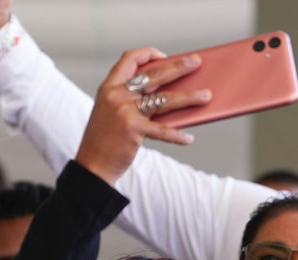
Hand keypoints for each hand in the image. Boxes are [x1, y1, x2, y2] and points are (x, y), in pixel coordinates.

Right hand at [75, 47, 210, 183]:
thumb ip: (132, 100)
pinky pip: (162, 130)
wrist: (92, 166)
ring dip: (188, 97)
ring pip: (164, 99)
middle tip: (195, 63)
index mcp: (109, 87)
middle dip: (178, 66)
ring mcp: (124, 112)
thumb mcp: (111, 112)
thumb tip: (168, 94)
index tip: (164, 56)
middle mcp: (116, 95)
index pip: (129, 59)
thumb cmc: (105, 140)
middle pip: (153, 75)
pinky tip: (188, 138)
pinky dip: (177, 135)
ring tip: (205, 96)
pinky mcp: (133, 130)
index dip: (148, 54)